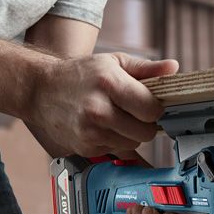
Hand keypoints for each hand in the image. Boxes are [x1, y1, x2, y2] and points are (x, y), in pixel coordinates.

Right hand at [28, 52, 177, 156]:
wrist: (40, 91)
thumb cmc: (78, 74)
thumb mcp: (113, 62)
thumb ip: (145, 68)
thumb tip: (173, 69)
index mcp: (109, 84)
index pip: (151, 110)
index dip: (155, 108)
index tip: (150, 103)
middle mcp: (98, 110)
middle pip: (145, 132)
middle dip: (145, 123)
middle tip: (135, 112)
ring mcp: (90, 132)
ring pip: (133, 144)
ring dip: (131, 134)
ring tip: (116, 117)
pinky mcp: (85, 148)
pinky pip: (116, 151)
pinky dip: (115, 141)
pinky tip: (103, 126)